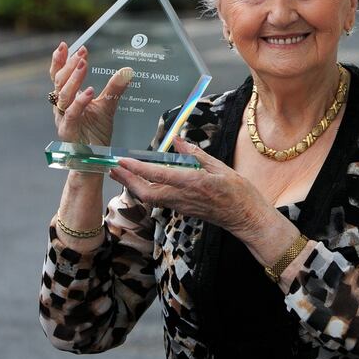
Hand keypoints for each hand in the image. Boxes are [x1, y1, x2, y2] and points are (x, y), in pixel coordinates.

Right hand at [49, 42, 133, 145]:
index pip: (58, 76)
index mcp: (68, 99)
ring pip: (63, 96)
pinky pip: (72, 114)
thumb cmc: (96, 133)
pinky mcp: (69, 131)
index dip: (60, 61)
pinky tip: (89, 92)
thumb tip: (127, 70)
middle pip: (59, 82)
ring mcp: (63, 119)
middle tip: (81, 53)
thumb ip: (114, 89)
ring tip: (83, 65)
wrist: (94, 160)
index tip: (65, 45)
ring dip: (73, 79)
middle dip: (69, 66)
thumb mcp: (107, 106)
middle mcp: (62, 107)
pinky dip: (79, 102)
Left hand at [108, 137, 271, 235]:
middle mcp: (183, 197)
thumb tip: (177, 140)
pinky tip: (142, 182)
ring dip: (133, 187)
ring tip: (121, 173)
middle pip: (146, 193)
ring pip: (150, 199)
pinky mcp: (183, 210)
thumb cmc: (239, 192)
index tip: (123, 160)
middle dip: (127, 181)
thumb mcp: (220, 167)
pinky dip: (146, 191)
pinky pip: (160, 201)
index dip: (137, 169)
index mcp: (193, 183)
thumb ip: (195, 154)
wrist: (246, 218)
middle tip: (112, 168)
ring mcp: (181, 206)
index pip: (158, 176)